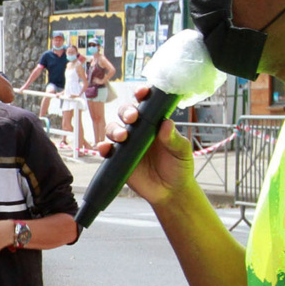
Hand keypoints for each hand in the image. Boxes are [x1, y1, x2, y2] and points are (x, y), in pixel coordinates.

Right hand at [98, 86, 194, 206]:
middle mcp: (139, 130)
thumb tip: (166, 124)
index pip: (146, 104)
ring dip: (115, 129)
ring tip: (122, 136)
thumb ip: (174, 139)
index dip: (142, 95)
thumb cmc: (179, 168)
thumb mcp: (182, 152)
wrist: (170, 192)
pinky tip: (104, 148)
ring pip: (114, 129)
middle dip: (126, 111)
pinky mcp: (118, 159)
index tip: (143, 92)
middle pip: (125, 113)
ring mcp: (127, 144)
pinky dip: (103, 147)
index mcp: (155, 123)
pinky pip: (107, 150)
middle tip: (131, 118)